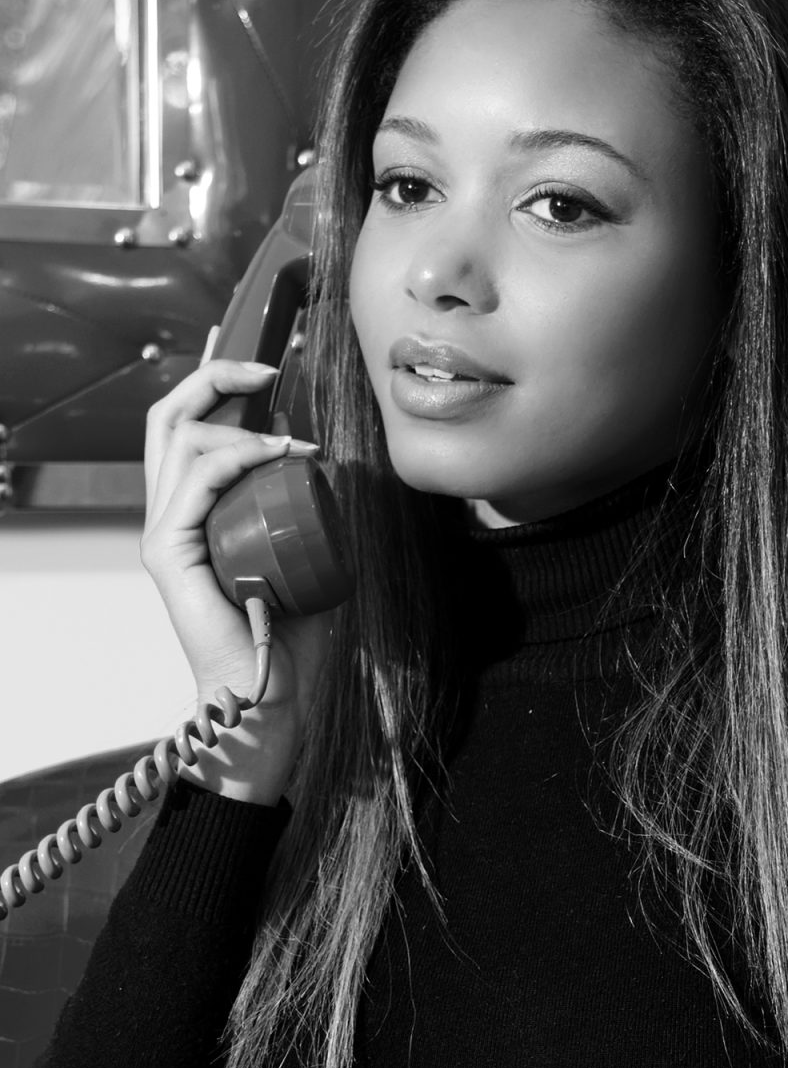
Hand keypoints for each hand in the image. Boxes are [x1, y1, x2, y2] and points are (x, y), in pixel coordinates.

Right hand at [140, 359, 332, 803]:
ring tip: (295, 447)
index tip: (272, 372)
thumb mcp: (310, 548)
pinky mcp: (168, 552)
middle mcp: (171, 513)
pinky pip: (194, 480)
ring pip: (180, 440)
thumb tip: (342, 462)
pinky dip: (236, 456)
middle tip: (268, 373)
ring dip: (243, 426)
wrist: (272, 695)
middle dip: (215, 378)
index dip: (219, 384)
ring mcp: (165, 531)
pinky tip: (277, 457)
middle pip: (167, 417)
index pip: (188, 426)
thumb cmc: (291, 631)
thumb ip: (314, 510)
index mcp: (195, 508)